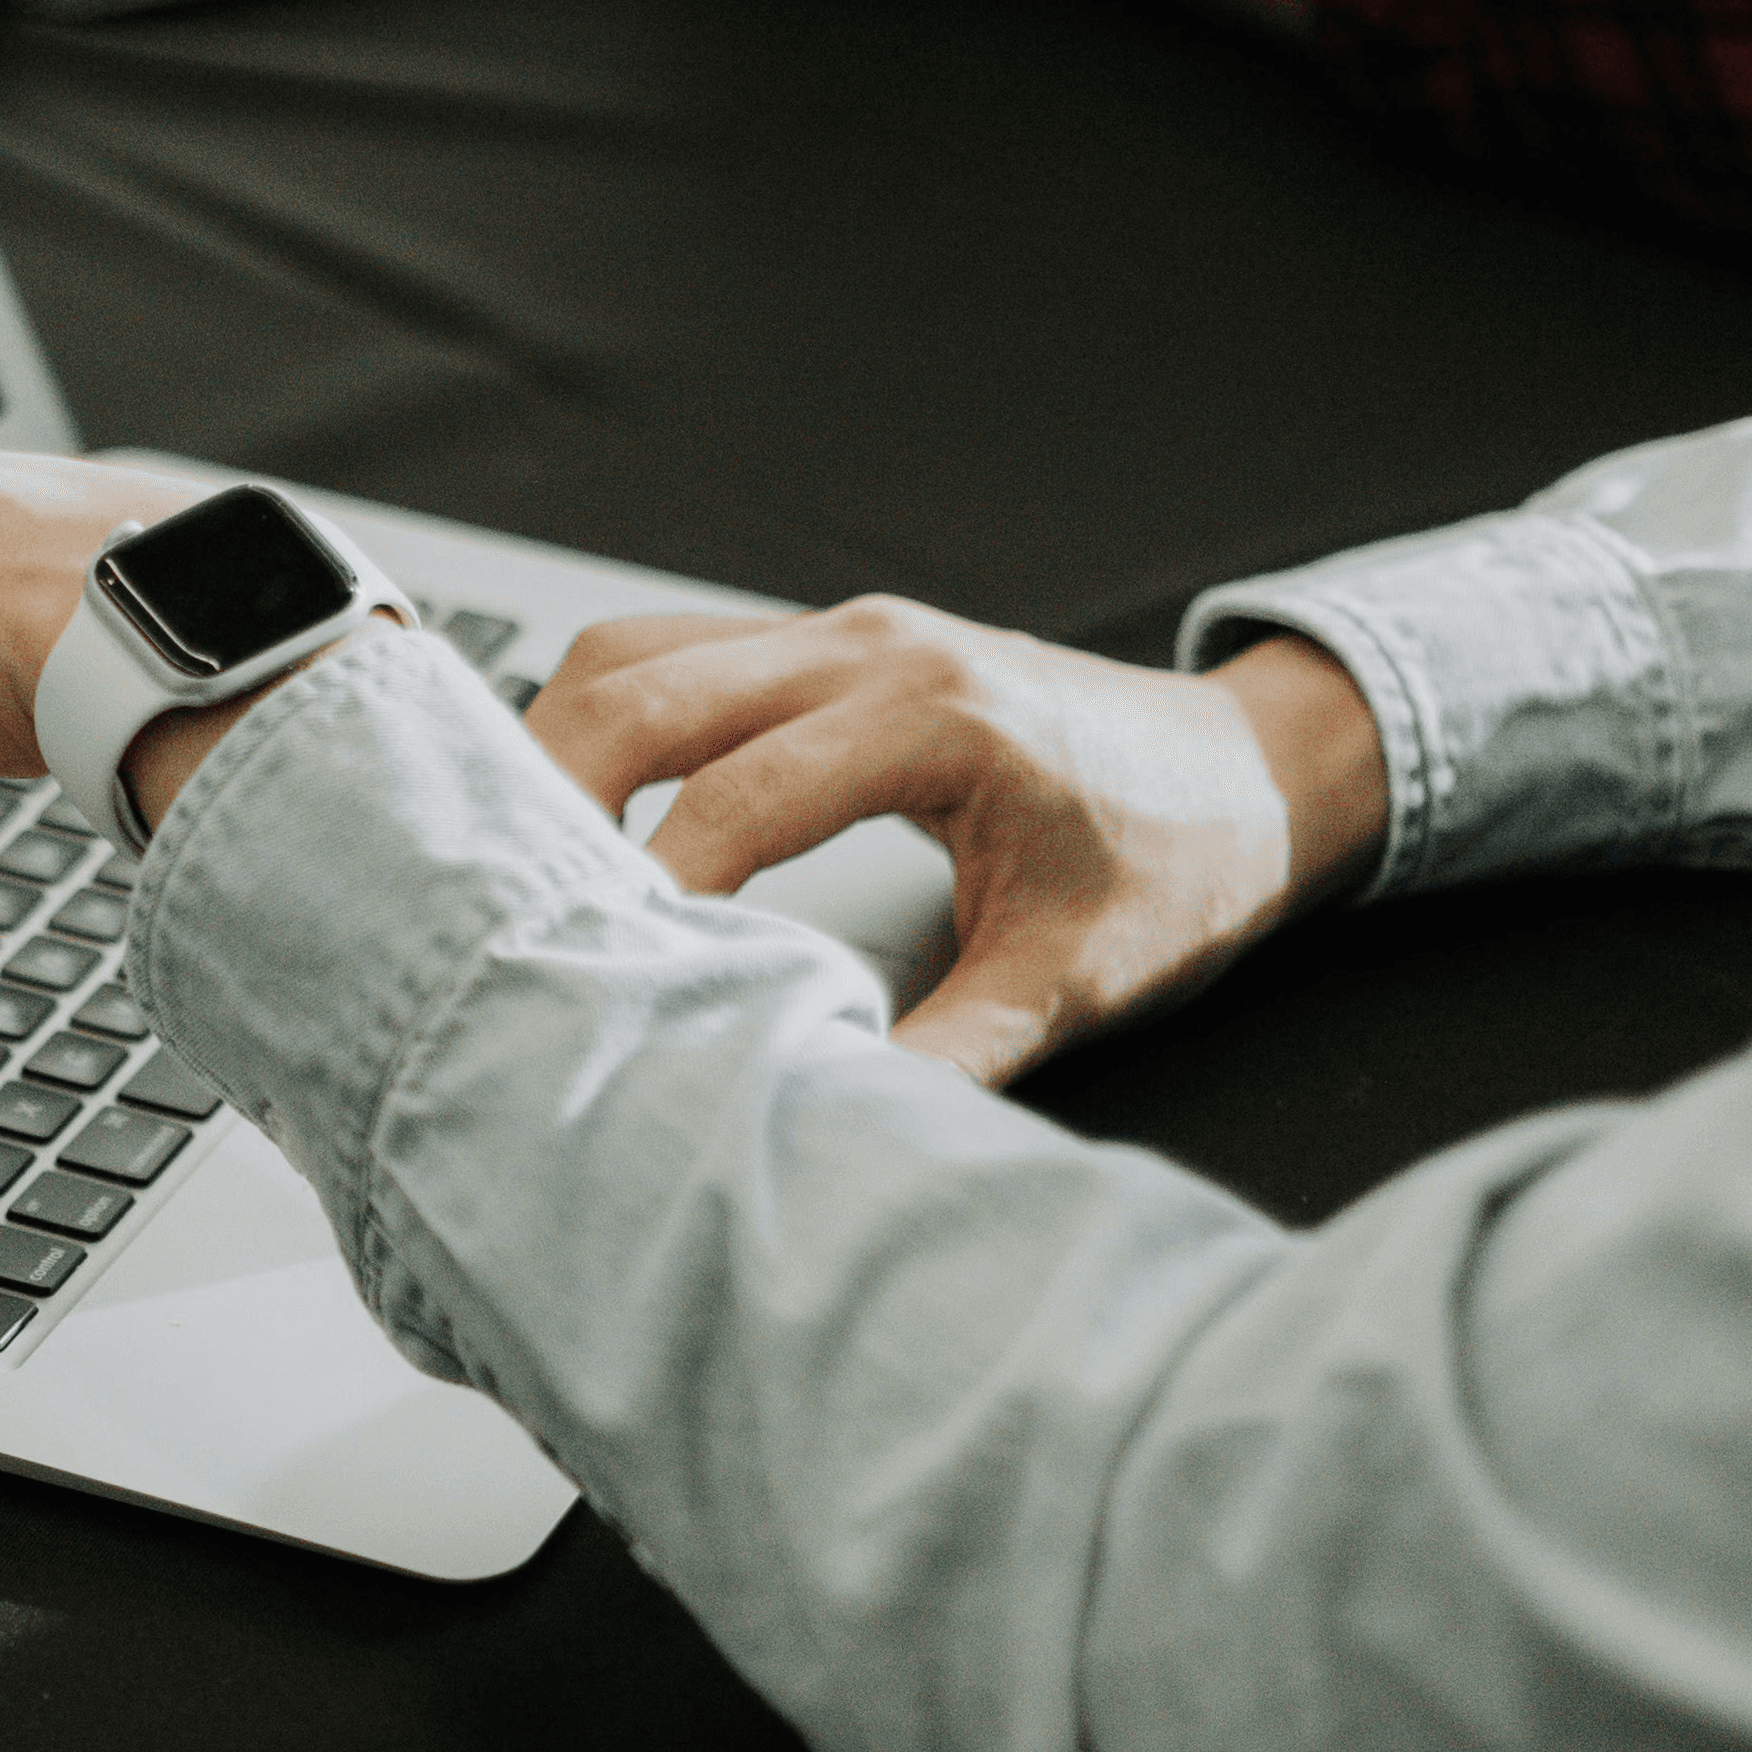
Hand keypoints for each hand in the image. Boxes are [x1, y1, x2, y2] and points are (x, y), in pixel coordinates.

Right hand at [523, 600, 1387, 1085]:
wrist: (1253, 769)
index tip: (598, 966)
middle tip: (498, 899)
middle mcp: (871, 646)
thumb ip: (953, 1050)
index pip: (737, 792)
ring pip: (638, 650)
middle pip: (644, 685)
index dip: (652, 884)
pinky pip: (672, 653)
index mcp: (935, 712)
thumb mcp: (1079, 976)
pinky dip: (605, 721)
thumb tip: (831, 1119)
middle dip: (551, 788)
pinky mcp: (823, 646)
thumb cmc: (1181, 853)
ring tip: (517, 853)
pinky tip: (579, 805)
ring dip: (561, 741)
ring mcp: (839, 632)